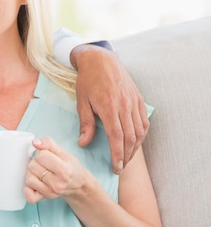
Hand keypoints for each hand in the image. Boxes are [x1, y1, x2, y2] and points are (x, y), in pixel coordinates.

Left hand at [24, 137, 89, 202]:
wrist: (78, 185)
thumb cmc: (70, 167)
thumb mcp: (63, 152)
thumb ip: (49, 143)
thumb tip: (35, 142)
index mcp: (64, 169)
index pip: (41, 156)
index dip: (41, 152)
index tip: (46, 155)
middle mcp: (58, 183)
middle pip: (33, 166)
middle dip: (35, 162)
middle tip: (43, 164)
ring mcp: (51, 192)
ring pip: (29, 179)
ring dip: (31, 173)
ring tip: (39, 172)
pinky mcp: (45, 198)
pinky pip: (30, 196)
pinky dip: (28, 190)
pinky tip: (34, 183)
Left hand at [71, 44, 148, 173]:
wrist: (101, 59)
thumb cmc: (87, 80)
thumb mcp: (81, 101)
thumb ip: (85, 123)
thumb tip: (83, 143)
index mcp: (109, 107)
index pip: (117, 138)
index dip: (117, 155)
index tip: (115, 167)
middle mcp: (125, 106)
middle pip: (131, 138)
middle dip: (126, 156)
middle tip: (120, 167)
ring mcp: (134, 102)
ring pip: (140, 131)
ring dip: (135, 148)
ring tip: (126, 158)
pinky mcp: (139, 99)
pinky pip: (144, 121)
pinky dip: (142, 134)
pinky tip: (135, 142)